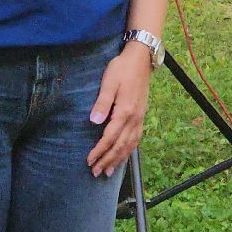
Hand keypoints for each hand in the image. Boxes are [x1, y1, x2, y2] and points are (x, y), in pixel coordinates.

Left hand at [86, 43, 151, 177]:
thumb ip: (102, 103)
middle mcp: (135, 118)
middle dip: (107, 160)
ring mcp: (140, 118)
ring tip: (108, 172)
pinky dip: (128, 151)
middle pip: (120, 146)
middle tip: (95, 172)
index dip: (99, 151)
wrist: (141, 59)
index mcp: (125, 111)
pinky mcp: (141, 116)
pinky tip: (123, 156)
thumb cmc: (122, 69)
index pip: (110, 137)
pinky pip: (136, 139)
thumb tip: (94, 122)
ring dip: (118, 160)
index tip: (89, 160)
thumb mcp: (109, 82)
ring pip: (130, 145)